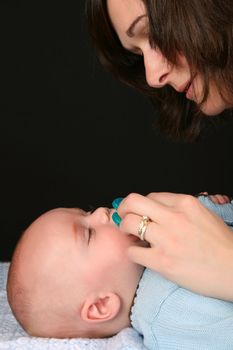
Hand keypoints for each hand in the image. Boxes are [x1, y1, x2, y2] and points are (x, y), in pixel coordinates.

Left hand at [117, 192, 232, 300]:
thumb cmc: (221, 244)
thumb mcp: (202, 214)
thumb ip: (179, 209)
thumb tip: (154, 209)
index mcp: (184, 203)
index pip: (149, 196)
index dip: (140, 205)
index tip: (136, 212)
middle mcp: (174, 217)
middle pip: (132, 202)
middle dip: (123, 208)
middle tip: (123, 217)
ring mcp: (167, 239)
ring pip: (128, 223)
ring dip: (125, 230)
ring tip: (132, 237)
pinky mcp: (163, 261)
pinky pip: (132, 252)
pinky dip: (132, 252)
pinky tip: (141, 254)